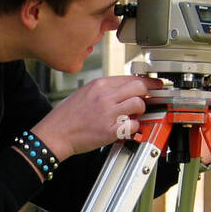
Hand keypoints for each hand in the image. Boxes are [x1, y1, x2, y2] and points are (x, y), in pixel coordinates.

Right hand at [33, 75, 166, 161]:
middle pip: (139, 87)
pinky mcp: (109, 130)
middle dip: (148, 94)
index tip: (155, 85)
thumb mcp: (84, 93)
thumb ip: (104, 90)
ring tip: (133, 116)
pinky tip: (127, 129)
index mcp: (99, 84)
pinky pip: (133, 125)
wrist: (54, 134)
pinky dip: (134, 128)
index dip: (148, 82)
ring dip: (140, 112)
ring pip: (138, 104)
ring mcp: (108, 113)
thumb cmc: (66, 117)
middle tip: (148, 101)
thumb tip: (125, 90)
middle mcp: (104, 96)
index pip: (131, 77)